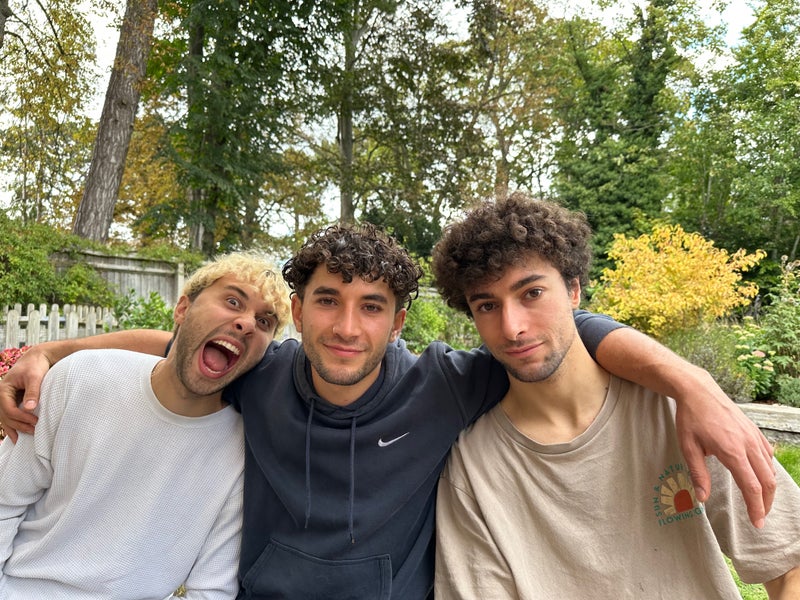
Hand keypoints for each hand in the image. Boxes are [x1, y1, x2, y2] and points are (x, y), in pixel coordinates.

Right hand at [0, 346, 50, 442]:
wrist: (37, 359)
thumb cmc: (36, 366)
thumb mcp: (35, 377)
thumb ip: (32, 392)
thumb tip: (30, 408)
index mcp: (3, 389)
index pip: (8, 408)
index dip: (21, 417)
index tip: (36, 421)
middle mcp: (2, 395)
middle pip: (6, 416)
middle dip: (19, 425)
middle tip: (35, 431)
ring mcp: (6, 399)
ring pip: (6, 418)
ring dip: (15, 427)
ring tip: (27, 436)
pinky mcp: (12, 401)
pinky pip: (9, 416)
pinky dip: (13, 425)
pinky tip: (17, 436)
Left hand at [674, 368, 775, 527]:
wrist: (698, 391)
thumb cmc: (690, 419)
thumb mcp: (688, 447)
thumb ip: (698, 474)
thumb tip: (702, 499)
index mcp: (732, 451)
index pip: (752, 487)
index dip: (756, 508)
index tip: (757, 523)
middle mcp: (748, 444)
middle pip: (767, 481)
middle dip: (766, 503)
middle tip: (759, 517)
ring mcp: (754, 436)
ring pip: (770, 468)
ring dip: (768, 488)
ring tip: (759, 501)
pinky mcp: (754, 430)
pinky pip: (768, 454)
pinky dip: (768, 469)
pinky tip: (760, 475)